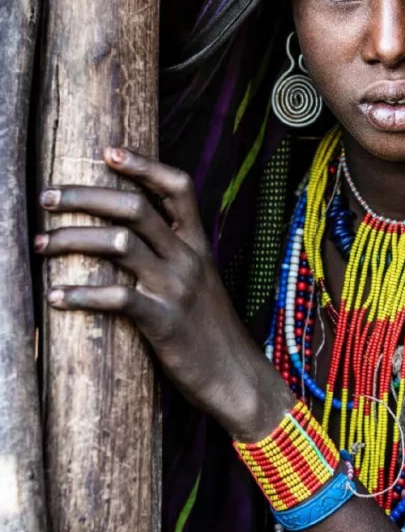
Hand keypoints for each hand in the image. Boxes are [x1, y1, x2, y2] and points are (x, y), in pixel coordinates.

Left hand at [35, 147, 292, 438]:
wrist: (237, 379)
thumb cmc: (211, 334)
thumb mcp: (201, 285)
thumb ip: (174, 259)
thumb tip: (131, 240)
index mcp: (199, 246)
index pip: (178, 188)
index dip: (143, 165)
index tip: (107, 152)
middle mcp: (188, 259)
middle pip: (135, 207)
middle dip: (84, 196)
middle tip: (46, 198)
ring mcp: (176, 288)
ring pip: (120, 243)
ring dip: (72, 239)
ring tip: (41, 245)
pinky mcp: (163, 322)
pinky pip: (117, 298)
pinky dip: (80, 295)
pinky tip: (55, 298)